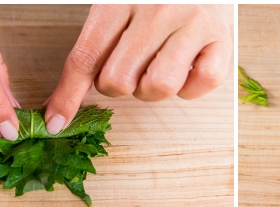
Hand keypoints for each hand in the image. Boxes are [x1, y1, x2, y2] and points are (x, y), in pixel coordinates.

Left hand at [44, 4, 231, 133]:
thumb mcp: (117, 1)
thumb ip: (95, 42)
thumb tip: (65, 99)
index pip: (86, 57)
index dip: (67, 95)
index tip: (56, 121)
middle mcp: (159, 9)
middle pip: (118, 80)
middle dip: (118, 85)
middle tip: (130, 65)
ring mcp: (194, 23)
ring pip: (158, 88)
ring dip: (152, 88)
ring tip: (158, 65)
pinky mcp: (223, 38)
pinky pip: (201, 84)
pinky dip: (191, 87)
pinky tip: (186, 66)